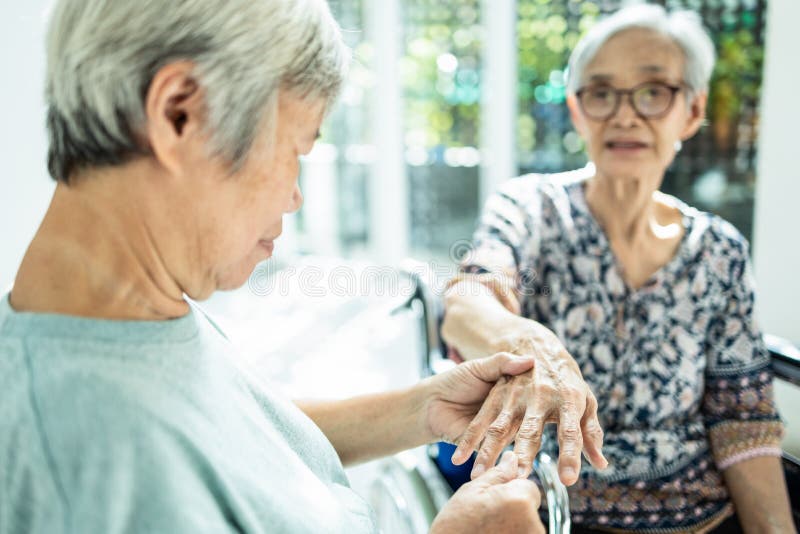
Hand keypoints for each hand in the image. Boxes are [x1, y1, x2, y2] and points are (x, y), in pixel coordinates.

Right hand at [430, 451, 543, 533]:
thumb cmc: (456, 528)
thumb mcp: (473, 491)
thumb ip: (498, 474)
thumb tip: (512, 458)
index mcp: (519, 500)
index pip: (528, 487)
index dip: (510, 491)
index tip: (494, 500)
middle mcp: (532, 523)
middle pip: (529, 506)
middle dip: (513, 508)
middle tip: (488, 516)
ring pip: (527, 523)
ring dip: (513, 523)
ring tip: (489, 528)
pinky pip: (523, 533)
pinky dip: (512, 533)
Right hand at [450, 325, 606, 485]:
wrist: (538, 344)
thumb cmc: (568, 380)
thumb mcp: (586, 401)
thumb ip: (591, 433)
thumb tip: (601, 464)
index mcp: (567, 400)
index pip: (571, 432)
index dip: (570, 456)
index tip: (568, 480)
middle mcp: (540, 397)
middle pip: (531, 431)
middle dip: (524, 454)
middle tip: (519, 478)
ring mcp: (515, 395)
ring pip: (500, 428)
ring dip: (489, 452)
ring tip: (482, 476)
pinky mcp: (496, 394)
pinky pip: (481, 420)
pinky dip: (469, 440)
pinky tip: (459, 458)